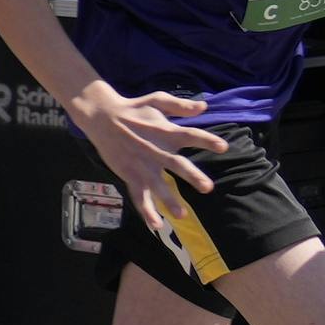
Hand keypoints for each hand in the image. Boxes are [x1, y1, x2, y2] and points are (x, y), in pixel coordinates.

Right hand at [62, 80, 230, 232]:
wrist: (101, 117)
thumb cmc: (133, 108)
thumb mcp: (156, 99)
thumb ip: (180, 105)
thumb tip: (204, 106)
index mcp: (164, 130)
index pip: (189, 135)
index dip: (206, 141)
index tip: (223, 148)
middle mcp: (155, 149)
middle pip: (176, 164)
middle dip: (191, 176)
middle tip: (207, 187)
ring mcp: (141, 165)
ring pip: (156, 185)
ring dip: (168, 200)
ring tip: (182, 215)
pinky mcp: (130, 174)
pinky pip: (138, 195)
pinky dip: (146, 210)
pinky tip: (155, 225)